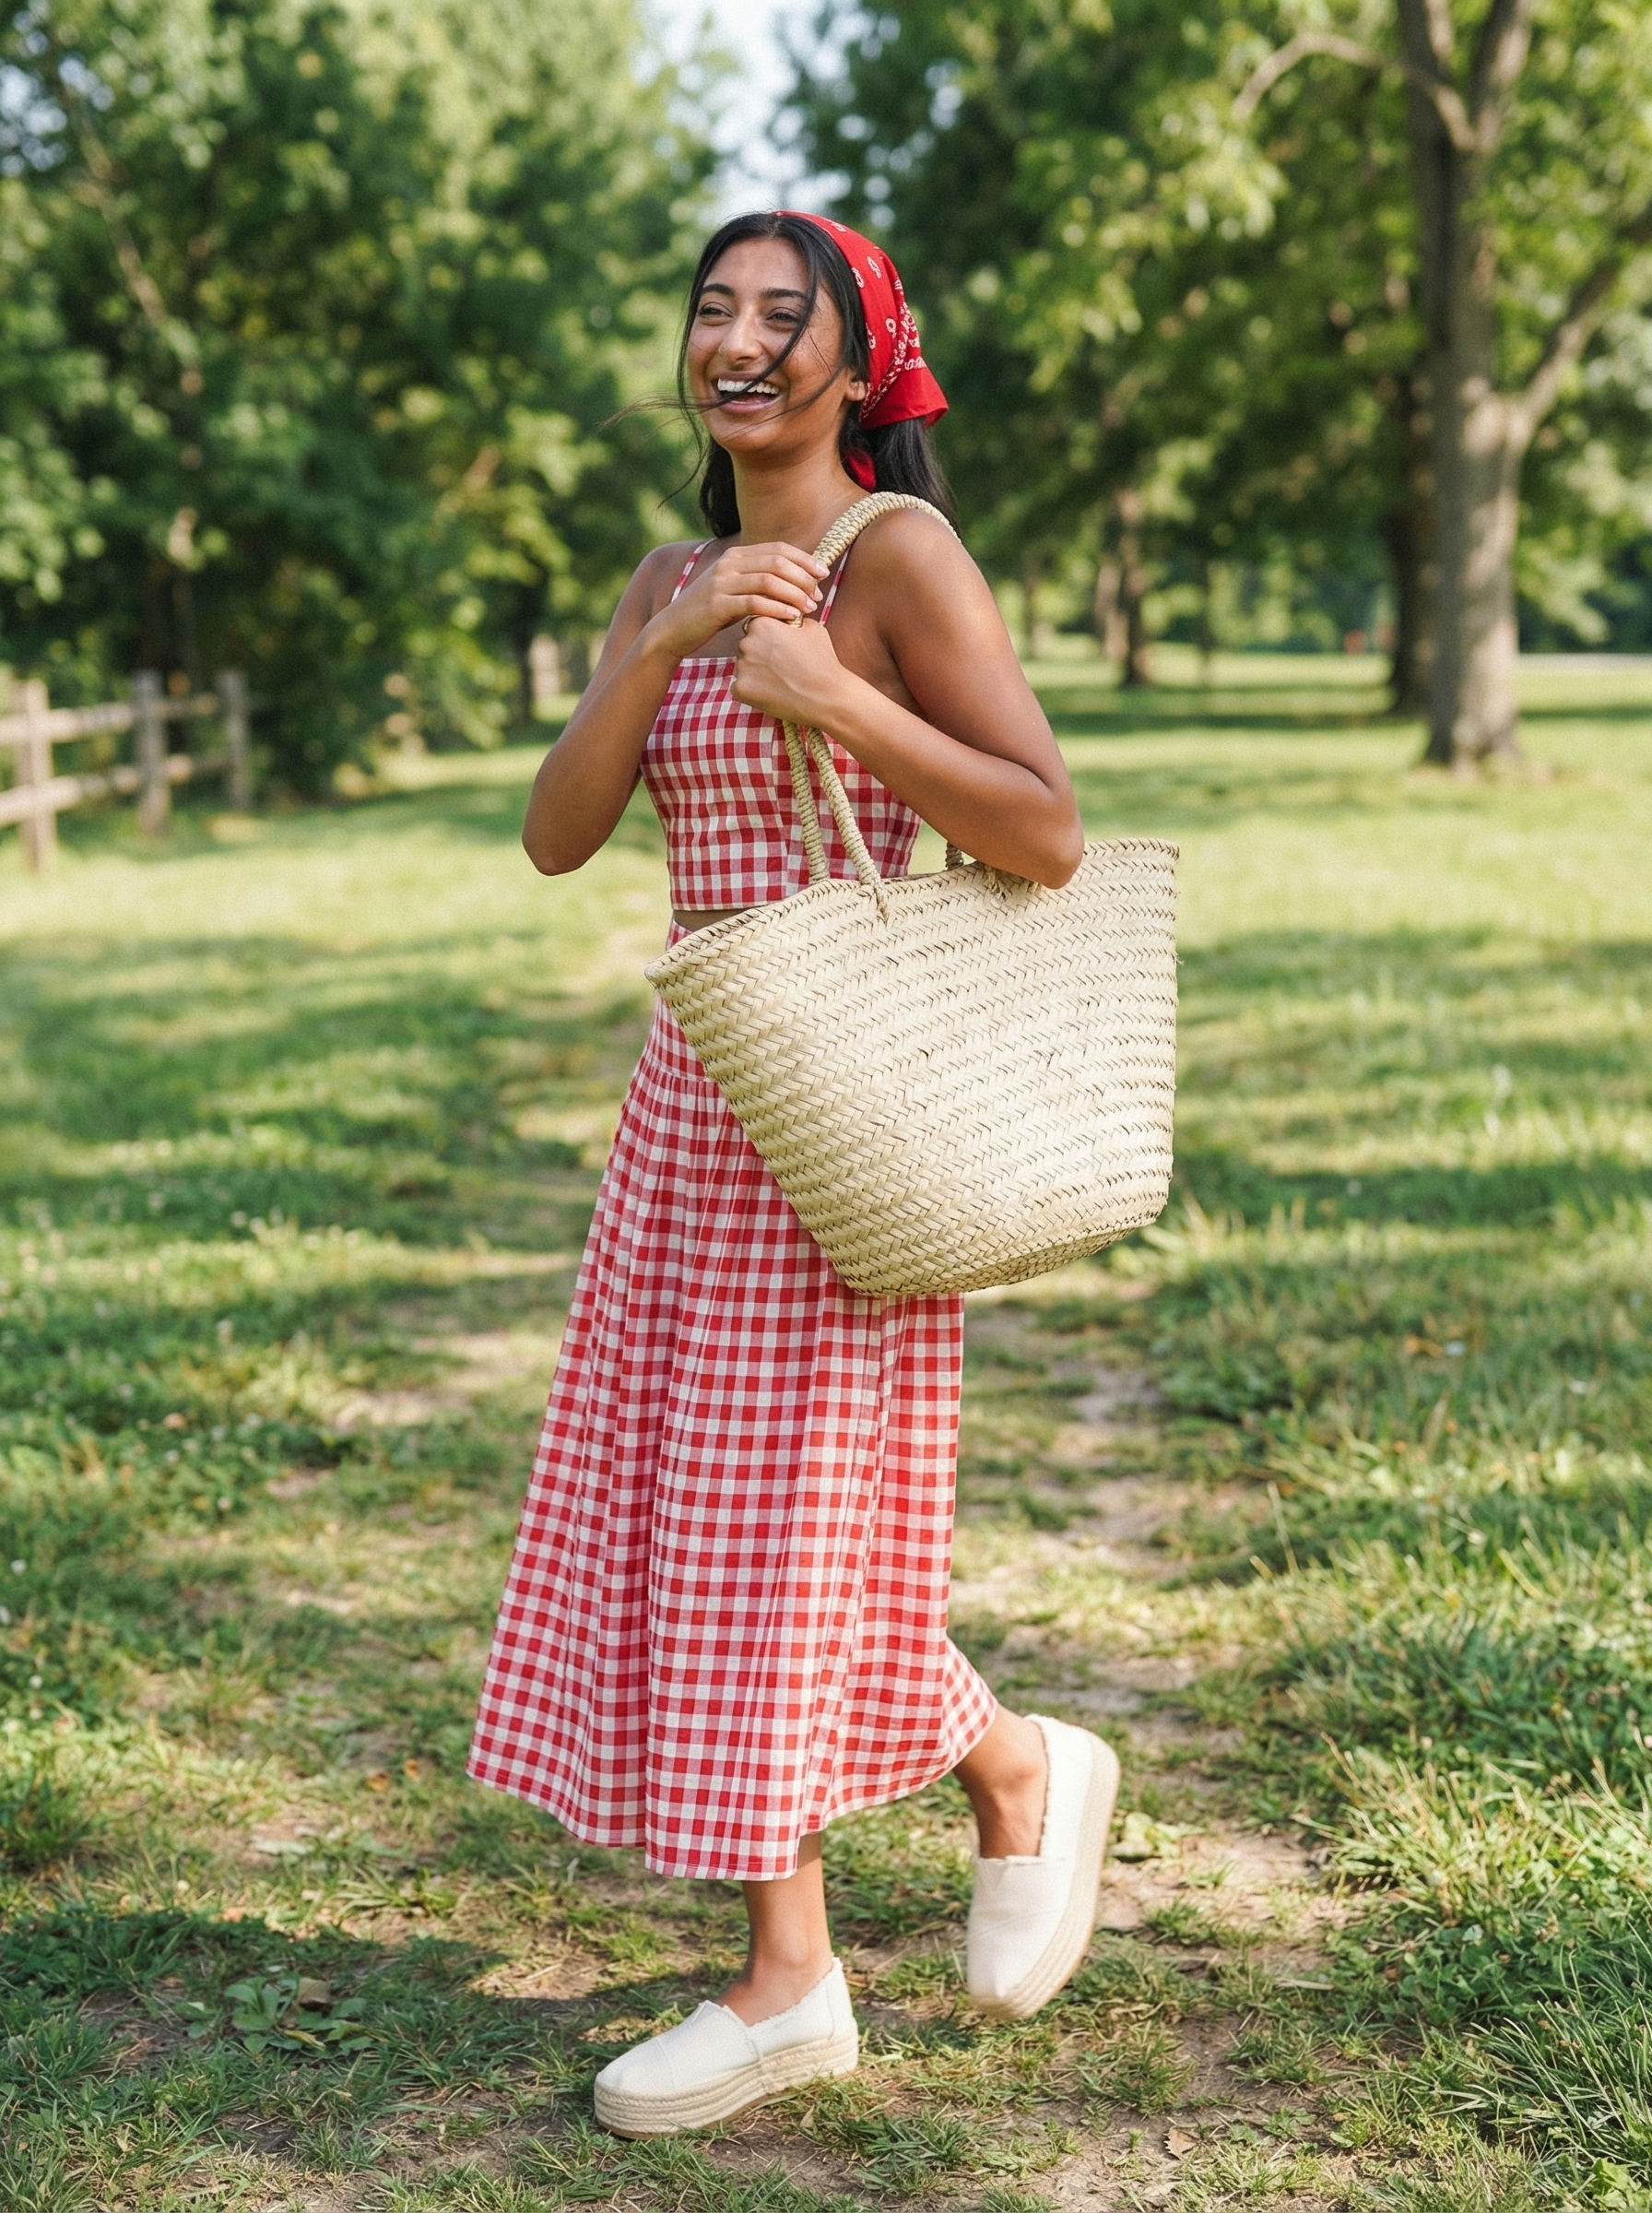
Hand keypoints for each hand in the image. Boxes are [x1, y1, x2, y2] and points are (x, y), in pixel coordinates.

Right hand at [657, 540, 828, 657]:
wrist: (673, 629)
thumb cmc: (710, 613)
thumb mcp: (734, 590)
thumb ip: (758, 581)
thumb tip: (794, 581)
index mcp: (735, 556)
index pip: (778, 549)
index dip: (804, 559)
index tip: (823, 573)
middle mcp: (728, 564)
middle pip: (776, 561)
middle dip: (803, 577)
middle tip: (817, 595)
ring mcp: (721, 583)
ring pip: (768, 580)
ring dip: (794, 593)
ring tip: (809, 608)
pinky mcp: (717, 604)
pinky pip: (754, 603)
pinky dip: (777, 609)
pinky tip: (791, 617)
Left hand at [730, 613, 849, 729]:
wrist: (826, 697)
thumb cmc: (822, 662)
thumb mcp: (812, 628)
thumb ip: (792, 620)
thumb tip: (786, 620)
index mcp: (761, 624)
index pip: (756, 626)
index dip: (769, 638)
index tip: (782, 648)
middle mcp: (747, 642)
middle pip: (747, 646)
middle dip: (760, 654)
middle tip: (782, 667)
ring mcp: (741, 667)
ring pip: (744, 667)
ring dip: (757, 672)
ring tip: (780, 681)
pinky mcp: (740, 689)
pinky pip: (741, 687)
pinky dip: (754, 691)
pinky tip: (773, 693)